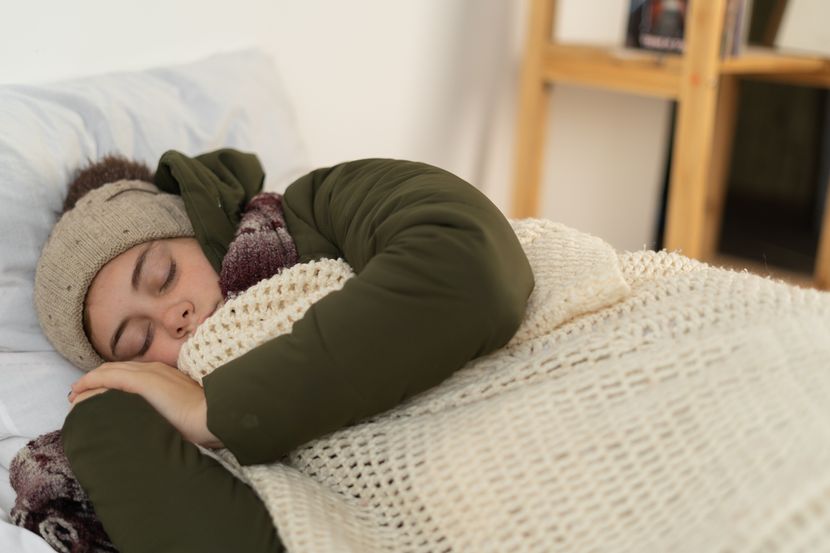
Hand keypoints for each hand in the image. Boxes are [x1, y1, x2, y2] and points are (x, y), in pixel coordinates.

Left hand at [68, 361, 223, 448]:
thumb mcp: (181, 412)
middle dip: (94, 380)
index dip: (109, 380)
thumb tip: (155, 423)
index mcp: (165, 375)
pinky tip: (79, 392)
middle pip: (116, 369)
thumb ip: (166, 411)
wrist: (213, 416)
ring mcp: (149, 373)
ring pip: (109, 372)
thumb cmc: (203, 421)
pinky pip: (108, 377)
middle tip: (78, 395)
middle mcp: (155, 369)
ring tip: (75, 396)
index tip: (96, 394)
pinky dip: (91, 382)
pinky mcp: (143, 381)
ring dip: (89, 382)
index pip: (130, 373)